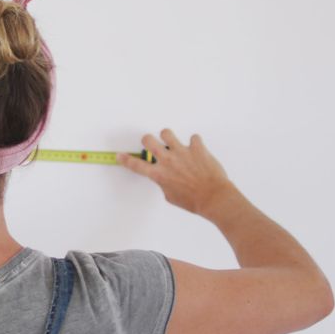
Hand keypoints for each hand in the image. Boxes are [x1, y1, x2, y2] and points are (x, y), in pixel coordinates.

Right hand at [116, 129, 234, 216]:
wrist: (214, 198)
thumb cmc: (194, 201)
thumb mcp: (171, 196)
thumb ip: (163, 183)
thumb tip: (164, 177)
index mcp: (159, 175)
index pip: (136, 165)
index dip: (126, 160)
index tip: (121, 156)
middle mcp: (167, 161)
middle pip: (148, 140)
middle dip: (147, 140)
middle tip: (152, 144)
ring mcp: (182, 152)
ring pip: (166, 132)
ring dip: (168, 137)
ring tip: (174, 144)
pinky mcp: (197, 148)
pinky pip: (194, 138)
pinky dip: (195, 143)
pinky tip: (197, 150)